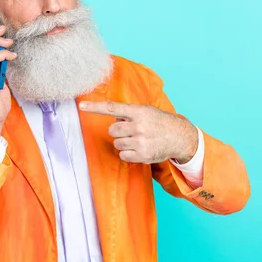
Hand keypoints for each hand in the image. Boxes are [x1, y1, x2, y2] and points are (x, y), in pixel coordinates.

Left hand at [79, 100, 197, 163]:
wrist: (179, 137)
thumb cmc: (160, 122)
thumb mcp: (147, 111)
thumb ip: (129, 113)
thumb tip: (112, 118)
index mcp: (139, 112)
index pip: (112, 108)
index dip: (95, 107)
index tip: (81, 106)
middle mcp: (139, 126)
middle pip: (112, 129)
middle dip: (118, 130)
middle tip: (131, 130)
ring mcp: (140, 142)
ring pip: (117, 143)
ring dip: (123, 141)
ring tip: (138, 139)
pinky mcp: (142, 155)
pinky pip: (123, 155)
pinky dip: (128, 153)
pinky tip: (139, 148)